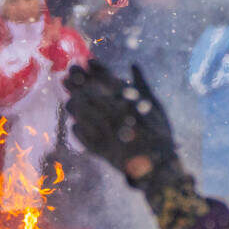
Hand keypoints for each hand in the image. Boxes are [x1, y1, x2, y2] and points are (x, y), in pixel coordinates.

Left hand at [63, 61, 177, 185]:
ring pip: (82, 114)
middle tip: (69, 74)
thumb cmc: (159, 134)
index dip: (95, 70)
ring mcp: (104, 133)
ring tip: (70, 98)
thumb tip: (134, 65)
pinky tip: (75, 121)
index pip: (106, 80)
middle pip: (90, 94)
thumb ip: (142, 84)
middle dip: (78, 82)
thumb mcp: (156, 107)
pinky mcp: (99, 150)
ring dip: (74, 103)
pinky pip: (82, 135)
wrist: (158, 167)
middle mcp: (114, 117)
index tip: (86, 61)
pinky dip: (78, 126)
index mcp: (128, 104)